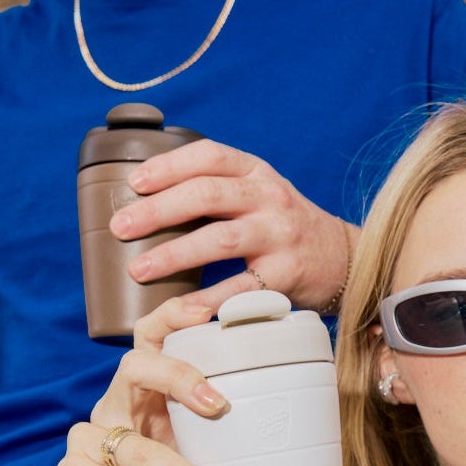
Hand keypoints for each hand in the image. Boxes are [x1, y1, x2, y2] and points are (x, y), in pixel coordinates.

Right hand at [43, 293, 247, 465]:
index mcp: (141, 395)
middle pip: (134, 368)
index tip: (211, 311)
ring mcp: (86, 442)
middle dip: (179, 376)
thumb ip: (221, 441)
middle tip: (221, 405)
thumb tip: (288, 428)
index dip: (174, 316)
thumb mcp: (197, 464)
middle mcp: (110, 409)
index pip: (149, 339)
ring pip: (141, 449)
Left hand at [109, 137, 352, 311]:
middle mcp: (270, 197)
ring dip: (174, 254)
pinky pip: (242, 287)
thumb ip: (215, 192)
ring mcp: (280, 235)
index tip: (135, 183)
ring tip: (139, 269)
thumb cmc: (282, 228)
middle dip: (159, 210)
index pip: (209, 157)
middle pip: (208, 194)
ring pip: (221, 239)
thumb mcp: (258, 195)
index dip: (169, 166)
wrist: (343, 260)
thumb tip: (143, 203)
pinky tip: (181, 309)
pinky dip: (209, 299)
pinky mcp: (287, 274)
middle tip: (121, 228)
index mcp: (256, 172)